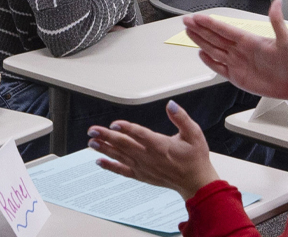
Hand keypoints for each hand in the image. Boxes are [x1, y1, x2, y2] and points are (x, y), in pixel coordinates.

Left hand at [88, 102, 219, 198]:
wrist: (196, 182)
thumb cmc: (195, 158)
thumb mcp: (194, 134)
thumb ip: (182, 118)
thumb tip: (171, 105)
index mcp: (161, 145)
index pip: (140, 134)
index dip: (127, 128)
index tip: (114, 123)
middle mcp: (149, 157)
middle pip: (125, 145)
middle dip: (107, 137)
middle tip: (92, 130)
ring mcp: (144, 167)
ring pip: (120, 156)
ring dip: (105, 149)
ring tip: (91, 142)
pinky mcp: (142, 175)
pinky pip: (123, 171)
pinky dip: (110, 166)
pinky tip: (99, 161)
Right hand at [183, 0, 287, 102]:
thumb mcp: (286, 40)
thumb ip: (277, 21)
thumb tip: (276, 2)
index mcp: (249, 40)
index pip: (224, 29)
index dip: (209, 23)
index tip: (197, 17)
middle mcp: (240, 50)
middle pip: (214, 37)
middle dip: (199, 29)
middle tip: (187, 21)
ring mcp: (237, 62)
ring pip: (213, 49)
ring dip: (201, 41)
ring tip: (189, 32)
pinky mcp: (236, 76)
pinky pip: (219, 67)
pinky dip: (209, 61)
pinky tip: (201, 54)